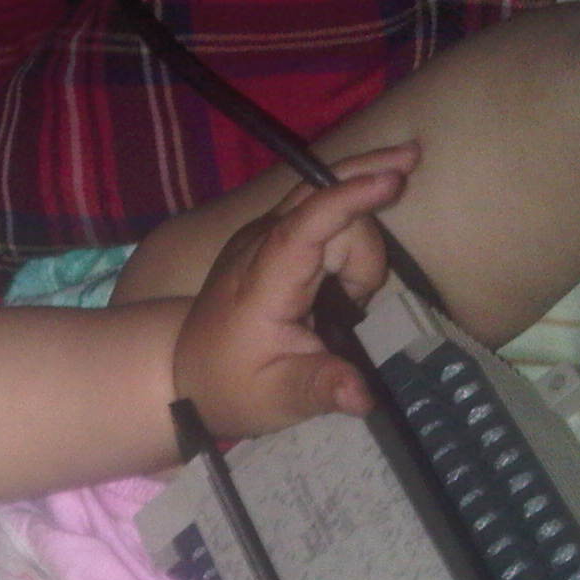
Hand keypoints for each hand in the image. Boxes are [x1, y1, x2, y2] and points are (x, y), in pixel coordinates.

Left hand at [172, 143, 418, 441]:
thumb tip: (362, 397)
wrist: (187, 370)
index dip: (347, 199)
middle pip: (327, 203)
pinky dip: (348, 226)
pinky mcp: (269, 231)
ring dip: (358, 244)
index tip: (393, 179)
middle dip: (366, 232)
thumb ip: (321, 389)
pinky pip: (321, 207)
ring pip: (327, 200)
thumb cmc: (234, 385)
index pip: (302, 228)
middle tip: (369, 273)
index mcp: (260, 285)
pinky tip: (346, 276)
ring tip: (347, 300)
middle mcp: (256, 245)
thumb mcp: (279, 399)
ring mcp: (260, 232)